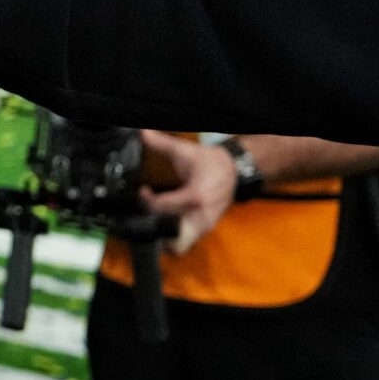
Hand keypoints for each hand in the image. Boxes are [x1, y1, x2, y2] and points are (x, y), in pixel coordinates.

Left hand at [137, 130, 236, 252]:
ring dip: (162, 237)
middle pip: (172, 240)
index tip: (143, 191)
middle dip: (154, 230)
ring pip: (178, 247)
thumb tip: (142, 133)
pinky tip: (163, 221)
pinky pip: (184, 243)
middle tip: (145, 214)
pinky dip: (171, 237)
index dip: (146, 201)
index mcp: (196, 197)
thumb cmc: (211, 163)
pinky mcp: (204, 230)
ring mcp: (204, 227)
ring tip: (152, 219)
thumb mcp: (187, 151)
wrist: (236, 172)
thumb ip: (162, 143)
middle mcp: (201, 217)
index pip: (162, 208)